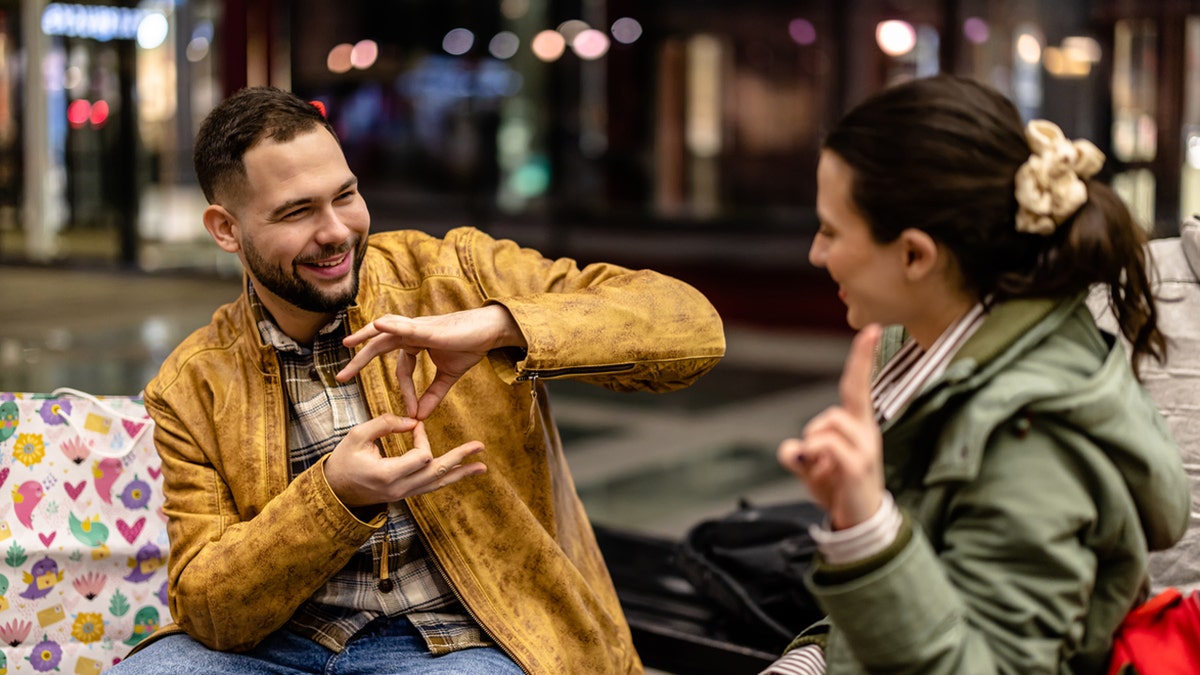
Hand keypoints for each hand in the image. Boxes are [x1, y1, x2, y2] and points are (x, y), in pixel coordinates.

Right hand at [323, 415, 485, 507]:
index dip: (421, 437)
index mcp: (387, 475)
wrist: (335, 492)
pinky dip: (447, 478)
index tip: (413, 425)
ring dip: (460, 473)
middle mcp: (400, 489)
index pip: (422, 456)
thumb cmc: (344, 461)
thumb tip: (413, 422)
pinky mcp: (406, 494)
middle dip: (459, 458)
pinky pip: (431, 487)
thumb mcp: (357, 436)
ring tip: (482, 466)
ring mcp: (404, 495)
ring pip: (438, 484)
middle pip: (437, 472)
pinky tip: (461, 472)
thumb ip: (384, 424)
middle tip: (480, 447)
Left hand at [337, 306, 526, 418]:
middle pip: (379, 347)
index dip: (407, 392)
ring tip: (346, 345)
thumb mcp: (449, 376)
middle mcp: (412, 333)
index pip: (402, 370)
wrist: (490, 332)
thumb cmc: (470, 346)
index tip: (412, 413)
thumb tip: (421, 416)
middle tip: (340, 377)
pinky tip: (376, 326)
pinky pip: (405, 327)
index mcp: (416, 344)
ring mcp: (418, 328)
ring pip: (384, 333)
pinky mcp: (427, 328)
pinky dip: (390, 327)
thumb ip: (433, 394)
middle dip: (359, 362)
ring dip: (364, 338)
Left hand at [777, 324, 883, 529]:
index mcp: (858, 426)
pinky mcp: (858, 465)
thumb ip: (799, 455)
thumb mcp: (812, 470)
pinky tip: (823, 474)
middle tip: (816, 457)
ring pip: (827, 423)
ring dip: (814, 444)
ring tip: (823, 471)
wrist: (859, 523)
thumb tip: (790, 450)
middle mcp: (866, 432)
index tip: (873, 331)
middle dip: (819, 426)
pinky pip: (826, 445)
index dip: (863, 358)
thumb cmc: (840, 491)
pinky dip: (815, 456)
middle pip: (843, 399)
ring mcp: (865, 448)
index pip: (858, 385)